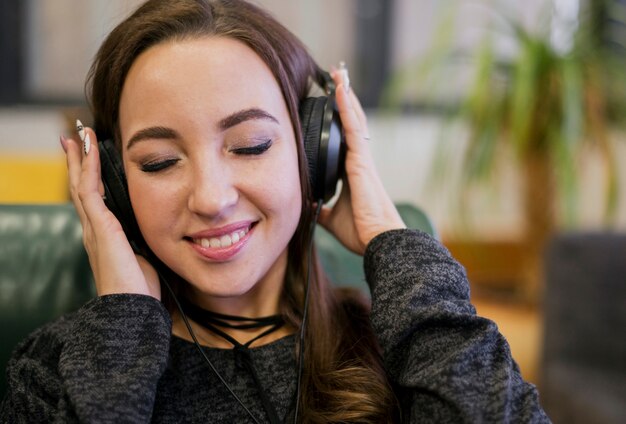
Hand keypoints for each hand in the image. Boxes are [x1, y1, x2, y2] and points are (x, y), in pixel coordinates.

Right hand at [61, 125, 160, 298]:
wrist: (133, 308)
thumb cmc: (142, 288)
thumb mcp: (145, 255)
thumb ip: (146, 239)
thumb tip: (166, 227)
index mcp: (105, 236)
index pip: (93, 200)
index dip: (90, 177)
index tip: (89, 157)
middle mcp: (94, 229)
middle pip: (81, 188)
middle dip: (78, 162)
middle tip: (74, 139)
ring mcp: (94, 227)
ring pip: (81, 184)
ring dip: (80, 159)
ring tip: (77, 137)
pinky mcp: (100, 227)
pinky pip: (89, 190)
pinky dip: (89, 168)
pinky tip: (90, 151)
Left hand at [316, 68, 405, 254]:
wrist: (378, 241)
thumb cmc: (361, 231)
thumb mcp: (330, 217)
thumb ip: (319, 208)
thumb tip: (304, 204)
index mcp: (352, 172)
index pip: (345, 138)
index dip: (340, 120)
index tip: (331, 103)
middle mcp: (359, 160)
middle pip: (352, 123)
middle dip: (344, 101)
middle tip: (337, 77)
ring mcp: (362, 158)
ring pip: (354, 119)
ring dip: (346, 95)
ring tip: (339, 73)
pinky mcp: (362, 160)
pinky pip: (354, 128)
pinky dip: (347, 108)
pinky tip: (340, 90)